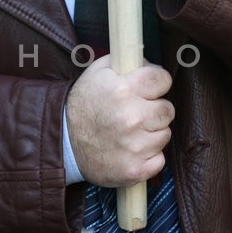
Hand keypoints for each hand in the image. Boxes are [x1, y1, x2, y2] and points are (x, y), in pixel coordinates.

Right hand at [66, 55, 173, 186]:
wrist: (63, 142)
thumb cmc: (84, 105)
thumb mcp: (98, 73)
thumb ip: (126, 62)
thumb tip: (152, 64)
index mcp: (123, 89)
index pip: (163, 79)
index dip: (156, 83)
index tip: (149, 89)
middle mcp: (131, 117)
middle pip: (168, 109)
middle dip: (154, 109)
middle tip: (137, 113)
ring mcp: (134, 146)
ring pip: (165, 134)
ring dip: (151, 133)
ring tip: (130, 132)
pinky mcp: (134, 169)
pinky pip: (159, 160)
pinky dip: (149, 156)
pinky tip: (131, 150)